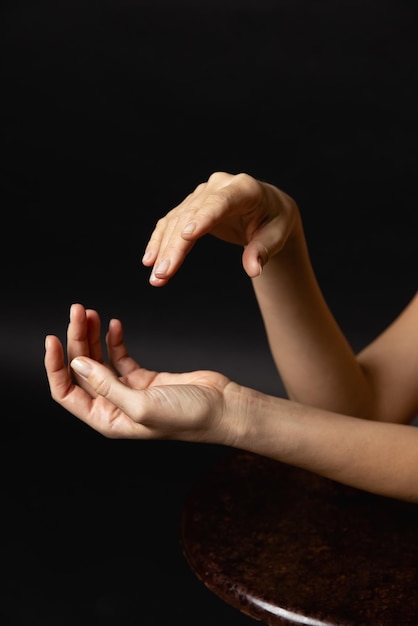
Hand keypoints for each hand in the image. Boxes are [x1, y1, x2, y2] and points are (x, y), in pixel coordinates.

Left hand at [44, 304, 236, 442]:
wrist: (223, 408)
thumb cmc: (187, 416)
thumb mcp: (141, 404)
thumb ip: (106, 386)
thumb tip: (76, 364)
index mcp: (107, 420)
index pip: (67, 393)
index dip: (55, 366)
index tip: (52, 337)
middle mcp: (113, 406)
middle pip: (83, 369)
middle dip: (76, 339)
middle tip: (79, 311)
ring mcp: (129, 391)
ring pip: (100, 359)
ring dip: (93, 335)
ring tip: (91, 312)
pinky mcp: (144, 378)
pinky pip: (121, 356)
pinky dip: (115, 340)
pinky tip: (114, 325)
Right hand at [142, 171, 298, 285]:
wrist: (266, 208)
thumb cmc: (274, 222)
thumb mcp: (276, 236)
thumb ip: (263, 250)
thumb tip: (253, 269)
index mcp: (244, 188)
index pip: (221, 203)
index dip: (204, 218)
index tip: (187, 236)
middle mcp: (219, 186)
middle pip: (192, 216)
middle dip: (176, 246)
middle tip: (164, 273)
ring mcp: (201, 194)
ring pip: (177, 221)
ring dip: (164, 249)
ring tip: (157, 276)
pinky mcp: (190, 206)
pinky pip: (170, 223)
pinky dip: (160, 241)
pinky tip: (150, 259)